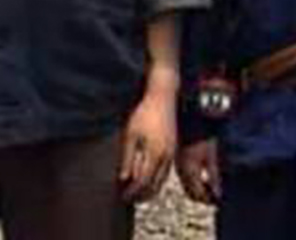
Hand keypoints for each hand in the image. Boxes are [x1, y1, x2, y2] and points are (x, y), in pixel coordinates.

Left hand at [119, 86, 175, 202]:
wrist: (163, 97)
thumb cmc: (145, 113)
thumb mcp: (131, 133)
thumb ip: (127, 157)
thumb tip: (123, 178)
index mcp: (154, 155)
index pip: (143, 182)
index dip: (132, 192)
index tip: (122, 196)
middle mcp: (165, 158)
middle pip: (154, 185)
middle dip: (141, 195)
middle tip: (128, 199)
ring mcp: (170, 154)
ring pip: (161, 181)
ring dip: (149, 190)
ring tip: (137, 193)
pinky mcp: (172, 149)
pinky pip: (165, 172)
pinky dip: (156, 180)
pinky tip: (148, 178)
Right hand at [177, 138, 220, 204]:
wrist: (188, 119)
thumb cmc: (202, 135)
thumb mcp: (211, 156)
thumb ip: (214, 177)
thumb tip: (218, 194)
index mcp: (190, 173)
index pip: (198, 195)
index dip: (209, 200)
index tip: (218, 198)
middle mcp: (181, 173)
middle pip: (190, 194)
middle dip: (202, 197)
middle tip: (214, 193)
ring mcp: (177, 167)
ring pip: (186, 187)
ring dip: (196, 189)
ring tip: (208, 183)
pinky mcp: (176, 161)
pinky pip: (183, 178)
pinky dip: (192, 181)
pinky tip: (200, 173)